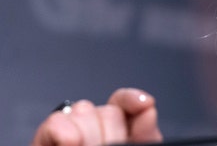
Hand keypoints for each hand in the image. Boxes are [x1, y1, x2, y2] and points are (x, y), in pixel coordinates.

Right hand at [31, 88, 162, 145]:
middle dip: (113, 133)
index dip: (133, 99)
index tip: (146, 104)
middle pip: (107, 108)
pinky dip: (65, 132)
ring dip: (90, 137)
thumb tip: (149, 108)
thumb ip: (146, 135)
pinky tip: (72, 144)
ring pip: (84, 111)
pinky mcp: (42, 141)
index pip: (124, 102)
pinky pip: (56, 121)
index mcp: (118, 134)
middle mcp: (92, 131)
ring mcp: (66, 135)